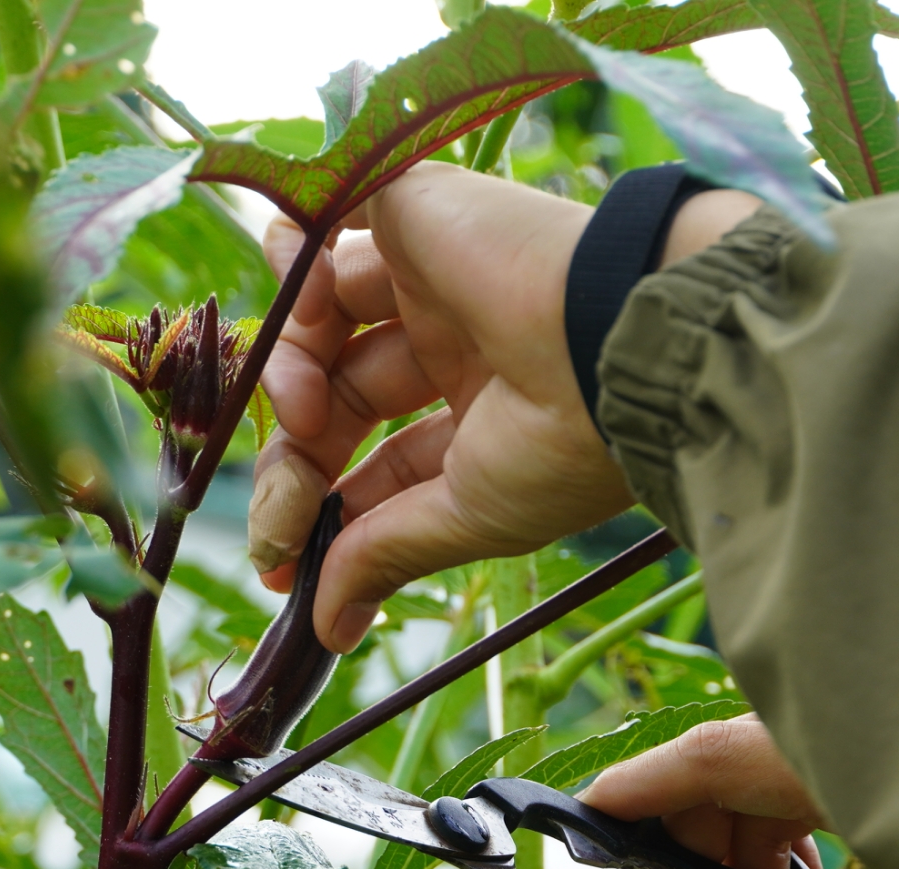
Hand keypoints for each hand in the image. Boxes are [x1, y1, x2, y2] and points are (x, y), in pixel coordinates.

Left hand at [249, 163, 761, 651]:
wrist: (618, 340)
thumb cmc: (568, 441)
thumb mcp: (468, 516)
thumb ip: (384, 553)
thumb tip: (328, 629)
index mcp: (485, 408)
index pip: (379, 457)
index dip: (323, 504)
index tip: (281, 562)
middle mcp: (458, 338)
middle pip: (338, 393)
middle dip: (295, 455)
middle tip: (280, 507)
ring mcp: (434, 272)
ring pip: (321, 316)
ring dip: (288, 371)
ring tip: (302, 410)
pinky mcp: (415, 209)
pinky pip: (325, 221)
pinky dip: (292, 266)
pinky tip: (304, 313)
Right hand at [577, 715, 898, 868]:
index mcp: (844, 761)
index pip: (705, 757)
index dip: (636, 796)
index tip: (583, 834)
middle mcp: (867, 731)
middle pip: (736, 771)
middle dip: (704, 859)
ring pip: (786, 778)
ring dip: (759, 856)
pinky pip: (839, 781)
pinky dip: (813, 840)